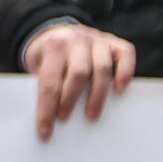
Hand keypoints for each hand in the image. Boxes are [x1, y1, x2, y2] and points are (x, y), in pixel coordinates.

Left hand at [19, 23, 135, 139]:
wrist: (57, 31)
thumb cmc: (47, 56)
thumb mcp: (36, 64)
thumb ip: (42, 83)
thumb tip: (48, 118)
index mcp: (54, 45)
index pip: (50, 80)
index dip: (47, 108)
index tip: (45, 130)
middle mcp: (77, 39)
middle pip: (78, 73)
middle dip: (70, 100)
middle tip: (65, 118)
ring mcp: (98, 39)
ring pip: (102, 68)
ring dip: (97, 95)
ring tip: (90, 115)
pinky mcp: (114, 42)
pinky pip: (125, 55)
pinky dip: (125, 72)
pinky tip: (119, 90)